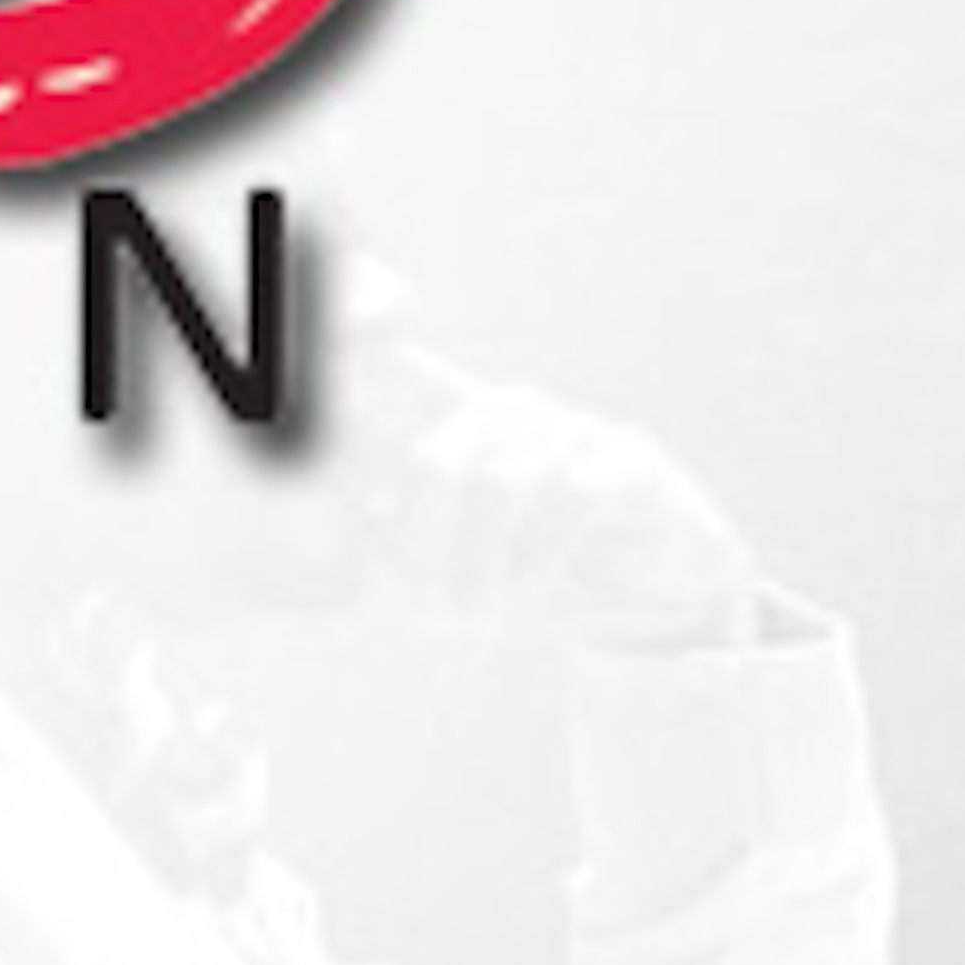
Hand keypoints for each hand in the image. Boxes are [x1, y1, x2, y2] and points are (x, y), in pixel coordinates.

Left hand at [351, 348, 759, 649]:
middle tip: (449, 619)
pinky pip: (571, 498)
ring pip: (499, 486)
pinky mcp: (630, 454)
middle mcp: (507, 413)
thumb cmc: (537, 583)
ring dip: (492, 571)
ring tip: (499, 611)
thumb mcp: (444, 580)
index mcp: (450, 427)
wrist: (652, 610)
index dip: (352, 345)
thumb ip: (387, 548)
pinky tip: (558, 580)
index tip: (311, 390)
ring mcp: (570, 427)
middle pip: (436, 462)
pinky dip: (553, 557)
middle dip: (435, 557)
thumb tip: (342, 515)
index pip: (388, 364)